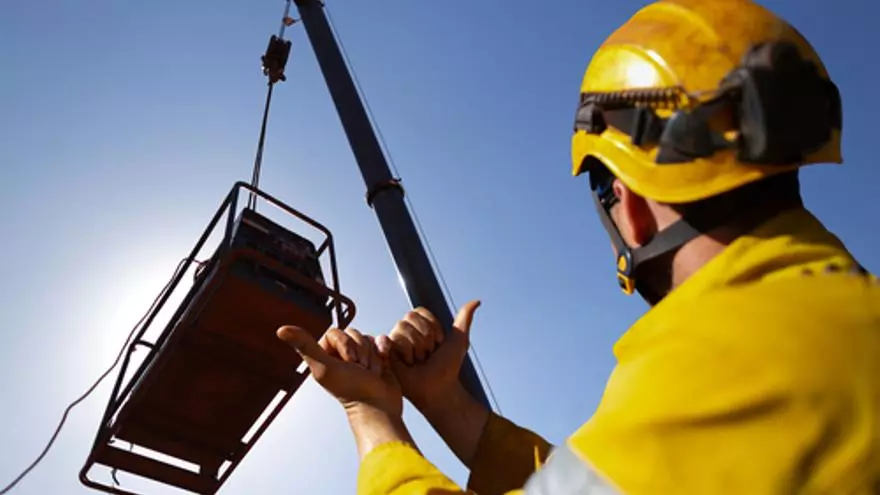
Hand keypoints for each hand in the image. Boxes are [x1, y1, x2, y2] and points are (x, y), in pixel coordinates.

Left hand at [276, 326, 402, 417]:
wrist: (378, 406)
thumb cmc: (350, 390)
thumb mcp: (325, 367)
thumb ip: (305, 346)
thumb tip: (280, 329)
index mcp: (324, 356)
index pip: (335, 332)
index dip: (344, 344)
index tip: (347, 362)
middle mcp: (341, 355)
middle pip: (353, 333)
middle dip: (359, 351)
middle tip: (359, 370)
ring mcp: (360, 355)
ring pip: (367, 338)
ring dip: (372, 355)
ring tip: (370, 373)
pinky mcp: (377, 356)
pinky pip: (381, 339)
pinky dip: (384, 349)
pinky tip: (384, 360)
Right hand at [377, 300, 480, 413]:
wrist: (439, 388)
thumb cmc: (448, 367)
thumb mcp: (459, 340)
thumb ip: (464, 318)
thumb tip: (476, 301)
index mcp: (420, 326)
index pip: (420, 311)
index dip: (432, 327)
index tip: (438, 344)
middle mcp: (405, 332)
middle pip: (410, 317)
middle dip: (424, 338)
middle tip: (427, 355)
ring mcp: (394, 343)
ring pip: (402, 328)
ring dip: (416, 348)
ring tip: (418, 362)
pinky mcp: (386, 354)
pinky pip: (393, 340)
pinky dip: (405, 352)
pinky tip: (408, 364)